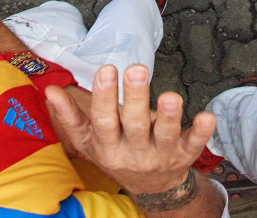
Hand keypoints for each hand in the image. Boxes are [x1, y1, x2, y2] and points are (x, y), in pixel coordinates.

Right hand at [46, 64, 213, 196]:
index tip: (106, 69)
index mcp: (108, 146)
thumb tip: (50, 90)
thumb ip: (70, 116)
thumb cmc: (115, 153)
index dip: (104, 97)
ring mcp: (160, 156)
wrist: (150, 187)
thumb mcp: (89, 140)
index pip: (104, 121)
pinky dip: (201, 133)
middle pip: (134, 125)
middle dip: (136, 97)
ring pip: (164, 136)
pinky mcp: (183, 156)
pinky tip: (206, 116)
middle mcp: (134, 153)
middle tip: (137, 69)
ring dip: (168, 116)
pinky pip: (193, 146)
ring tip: (169, 96)